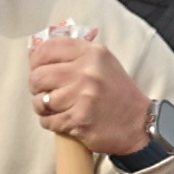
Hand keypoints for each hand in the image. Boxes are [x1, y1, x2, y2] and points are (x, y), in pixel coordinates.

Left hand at [27, 26, 152, 157]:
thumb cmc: (116, 93)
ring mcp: (82, 96)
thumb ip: (73, 56)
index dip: (36, 60)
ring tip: (57, 107)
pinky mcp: (78, 119)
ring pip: (39, 100)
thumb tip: (34, 52)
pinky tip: (63, 119)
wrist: (139, 124)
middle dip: (36, 87)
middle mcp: (87, 72)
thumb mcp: (102, 63)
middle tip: (46, 92)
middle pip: (37, 76)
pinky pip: (47, 120)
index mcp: (92, 53)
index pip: (48, 49)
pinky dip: (51, 122)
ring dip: (42, 107)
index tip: (38, 68)